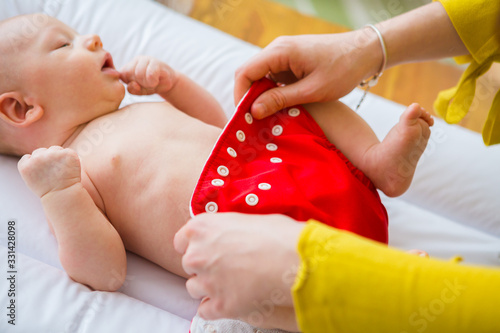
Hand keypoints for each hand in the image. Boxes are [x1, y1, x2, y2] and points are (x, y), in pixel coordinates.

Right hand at [18, 146, 80, 197]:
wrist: (65, 195)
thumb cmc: (48, 189)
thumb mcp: (31, 178)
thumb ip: (31, 164)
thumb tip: (36, 154)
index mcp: (25, 165)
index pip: (29, 156)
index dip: (36, 164)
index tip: (42, 173)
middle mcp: (38, 158)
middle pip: (42, 151)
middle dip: (48, 159)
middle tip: (54, 172)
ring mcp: (53, 155)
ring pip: (55, 149)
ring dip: (59, 156)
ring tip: (61, 170)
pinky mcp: (68, 154)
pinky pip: (68, 152)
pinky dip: (70, 157)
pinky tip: (70, 168)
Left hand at [120, 56, 177, 95]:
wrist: (168, 83)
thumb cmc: (152, 86)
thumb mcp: (140, 91)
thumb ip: (133, 90)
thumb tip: (133, 84)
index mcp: (128, 67)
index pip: (121, 75)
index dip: (130, 83)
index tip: (139, 86)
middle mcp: (135, 61)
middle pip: (128, 73)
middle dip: (138, 82)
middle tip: (147, 84)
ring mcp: (145, 59)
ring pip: (138, 73)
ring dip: (146, 82)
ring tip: (152, 83)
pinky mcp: (155, 61)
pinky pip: (150, 73)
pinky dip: (153, 81)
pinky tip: (156, 81)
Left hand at [174, 213, 303, 328]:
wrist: (293, 260)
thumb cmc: (277, 234)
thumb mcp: (248, 219)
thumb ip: (228, 229)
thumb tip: (232, 235)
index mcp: (201, 228)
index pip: (181, 241)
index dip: (195, 245)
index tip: (206, 249)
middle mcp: (197, 255)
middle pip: (188, 265)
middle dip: (204, 266)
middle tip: (226, 266)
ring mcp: (206, 282)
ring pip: (194, 288)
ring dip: (208, 287)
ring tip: (230, 284)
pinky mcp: (220, 305)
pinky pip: (205, 311)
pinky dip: (216, 307)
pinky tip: (231, 301)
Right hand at [234, 31, 381, 118]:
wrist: (365, 52)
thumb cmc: (343, 69)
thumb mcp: (312, 90)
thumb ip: (281, 99)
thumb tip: (253, 111)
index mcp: (280, 51)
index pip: (245, 73)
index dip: (241, 97)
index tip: (244, 118)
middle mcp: (277, 49)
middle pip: (250, 75)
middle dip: (249, 99)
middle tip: (253, 124)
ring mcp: (283, 55)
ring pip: (261, 78)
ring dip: (261, 98)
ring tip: (265, 120)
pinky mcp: (291, 62)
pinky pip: (273, 78)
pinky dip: (272, 94)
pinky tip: (278, 110)